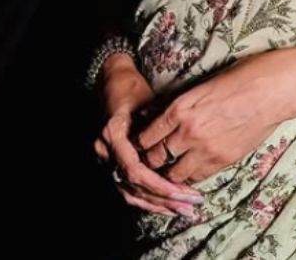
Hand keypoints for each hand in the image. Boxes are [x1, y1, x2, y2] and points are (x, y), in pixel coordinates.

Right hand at [92, 57, 205, 217]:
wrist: (113, 84)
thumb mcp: (150, 102)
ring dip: (158, 205)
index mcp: (113, 134)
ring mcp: (105, 160)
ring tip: (184, 210)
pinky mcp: (111, 166)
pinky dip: (149, 200)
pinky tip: (169, 207)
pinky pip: (129, 190)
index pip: (135, 171)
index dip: (159, 184)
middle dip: (164, 199)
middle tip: (190, 205)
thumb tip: (187, 148)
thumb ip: (162, 126)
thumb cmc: (135, 90)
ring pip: (131, 193)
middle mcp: (105, 151)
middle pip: (134, 187)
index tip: (183, 191)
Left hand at [135, 49, 294, 186]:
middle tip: (153, 160)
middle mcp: (188, 131)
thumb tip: (169, 117)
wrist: (275, 89)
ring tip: (171, 168)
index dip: (142, 142)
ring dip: (171, 172)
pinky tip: (192, 171)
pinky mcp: (223, 160)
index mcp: (180, 107)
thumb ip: (184, 105)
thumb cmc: (244, 77)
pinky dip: (192, 176)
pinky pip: (198, 177)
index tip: (143, 144)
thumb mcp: (204, 85)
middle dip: (152, 160)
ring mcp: (206, 148)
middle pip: (155, 158)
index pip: (146, 136)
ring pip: (174, 174)